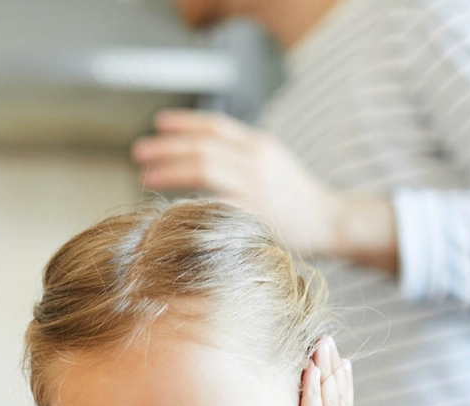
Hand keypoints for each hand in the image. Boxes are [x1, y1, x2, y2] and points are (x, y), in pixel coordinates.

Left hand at [132, 110, 342, 256]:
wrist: (330, 220)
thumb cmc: (296, 198)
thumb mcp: (271, 164)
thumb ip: (241, 157)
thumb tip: (202, 154)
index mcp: (259, 144)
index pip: (215, 124)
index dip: (183, 122)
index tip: (158, 124)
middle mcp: (256, 159)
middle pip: (202, 144)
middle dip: (166, 147)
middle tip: (139, 151)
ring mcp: (256, 185)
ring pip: (204, 167)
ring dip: (170, 169)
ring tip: (145, 175)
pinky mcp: (256, 212)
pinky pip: (215, 202)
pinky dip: (190, 201)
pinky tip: (169, 206)